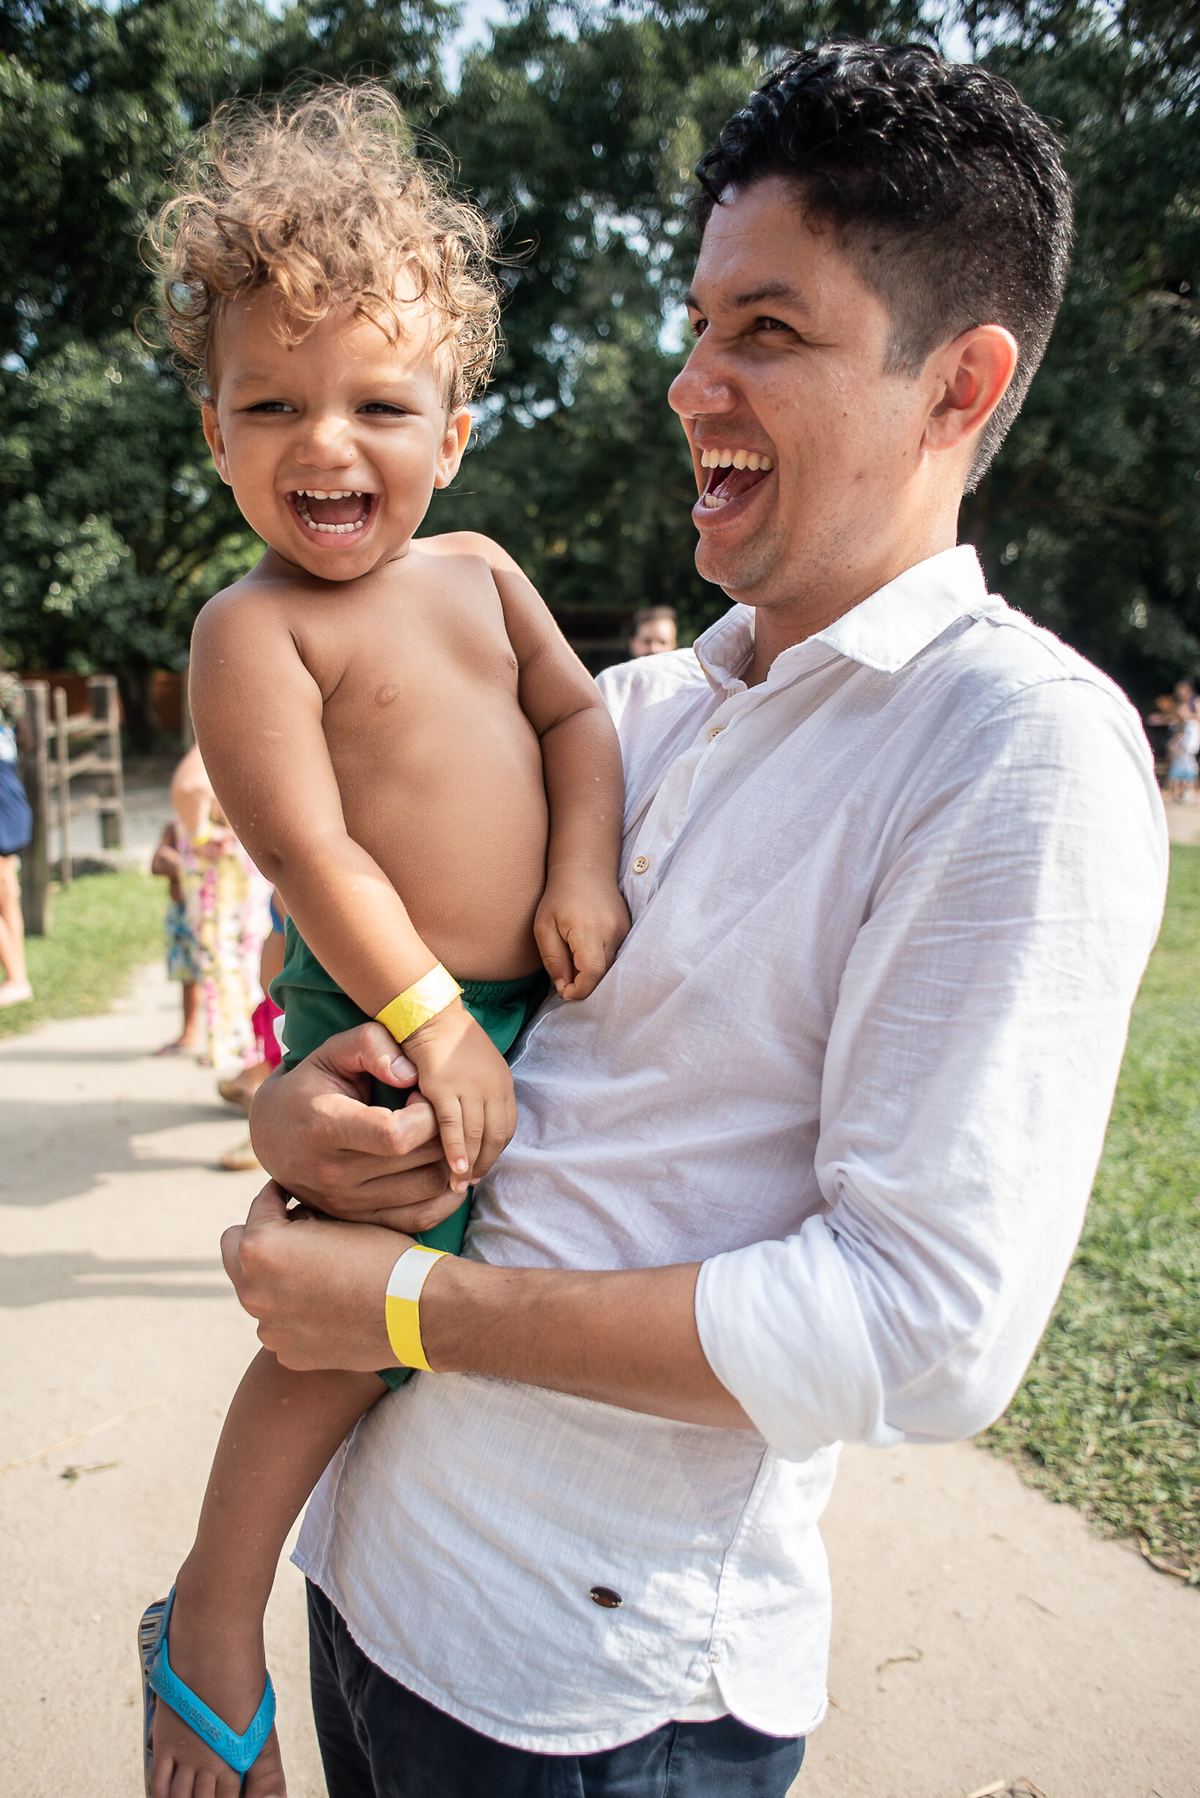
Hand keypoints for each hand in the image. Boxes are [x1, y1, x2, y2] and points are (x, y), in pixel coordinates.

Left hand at [222, 1182, 405, 1370]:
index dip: (280, 1196)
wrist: (418, 1312)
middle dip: (260, 1237)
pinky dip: (295, 1313)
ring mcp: (268, 1327)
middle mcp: (253, 1291)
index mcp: (260, 1249)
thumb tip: (289, 1216)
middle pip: (234, 1250)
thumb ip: (301, 1216)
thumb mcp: (338, 1218)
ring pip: (258, 1290)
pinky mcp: (287, 1353)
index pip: (258, 1206)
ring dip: (277, 1279)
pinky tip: (329, 1305)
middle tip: (293, 1232)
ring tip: (318, 1272)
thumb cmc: (383, 1255)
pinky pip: (279, 1323)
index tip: (293, 1195)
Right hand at [248, 1022, 460, 1231]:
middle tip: (434, 1112)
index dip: (426, 1113)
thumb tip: (410, 1074)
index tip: (420, 1095)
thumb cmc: (309, 1084)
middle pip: (419, 1161)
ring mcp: (344, 1202)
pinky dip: (444, 1198)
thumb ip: (372, 1045)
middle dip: (442, 1131)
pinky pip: (419, 1220)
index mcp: (324, 1125)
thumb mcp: (333, 1050)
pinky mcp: (356, 1219)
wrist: (270, 1133)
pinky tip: (443, 1168)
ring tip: (433, 1136)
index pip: (396, 1135)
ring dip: (446, 1160)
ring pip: (428, 1188)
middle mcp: (332, 1172)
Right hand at [402, 999, 516, 1190]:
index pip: (507, 1128)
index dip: (495, 1153)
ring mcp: (470, 1087)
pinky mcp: (444, 1087)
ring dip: (470, 1164)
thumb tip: (479, 1126)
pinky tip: (452, 1168)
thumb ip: (484, 1094)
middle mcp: (493, 1087)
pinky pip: (452, 1126)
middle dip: (484, 1164)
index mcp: (503, 1083)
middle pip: (495, 1137)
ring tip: (459, 1184)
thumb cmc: (450, 1044)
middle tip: (470, 1184)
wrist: (431, 1016)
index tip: (482, 1167)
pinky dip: (454, 1150)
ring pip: (475, 1136)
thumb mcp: (480, 1068)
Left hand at [535, 864, 630, 1000]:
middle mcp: (612, 932)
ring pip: (611, 968)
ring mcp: (624, 931)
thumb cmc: (558, 897)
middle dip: (584, 984)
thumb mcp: (543, 928)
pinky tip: (586, 952)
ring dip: (592, 974)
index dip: (579, 990)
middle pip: (603, 975)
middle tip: (566, 977)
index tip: (564, 992)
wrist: (585, 869)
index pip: (592, 973)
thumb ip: (553, 960)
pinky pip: (616, 957)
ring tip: (574, 960)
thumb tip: (564, 988)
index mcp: (588, 930)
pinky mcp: (628, 931)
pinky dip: (601, 963)